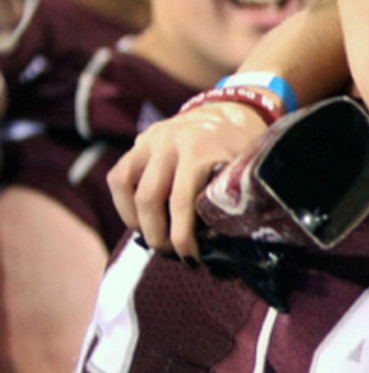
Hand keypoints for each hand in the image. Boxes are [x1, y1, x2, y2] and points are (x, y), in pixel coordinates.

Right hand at [107, 102, 269, 258]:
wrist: (230, 113)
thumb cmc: (242, 152)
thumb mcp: (245, 171)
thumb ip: (232, 201)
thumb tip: (221, 250)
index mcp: (201, 149)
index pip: (182, 203)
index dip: (183, 238)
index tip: (191, 258)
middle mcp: (170, 141)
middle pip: (149, 199)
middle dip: (158, 235)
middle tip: (171, 254)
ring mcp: (151, 139)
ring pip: (127, 187)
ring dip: (137, 222)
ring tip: (155, 241)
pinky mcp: (139, 142)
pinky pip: (119, 177)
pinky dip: (125, 204)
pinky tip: (141, 221)